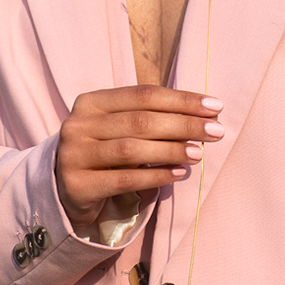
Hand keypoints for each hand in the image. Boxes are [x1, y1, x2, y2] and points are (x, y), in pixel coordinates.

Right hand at [56, 85, 222, 227]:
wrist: (67, 189)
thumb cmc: (104, 153)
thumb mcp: (120, 129)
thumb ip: (151, 119)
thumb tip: (205, 115)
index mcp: (90, 103)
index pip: (142, 95)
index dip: (181, 99)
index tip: (215, 107)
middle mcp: (77, 125)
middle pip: (139, 121)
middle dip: (183, 124)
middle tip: (216, 131)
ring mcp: (74, 155)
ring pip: (131, 149)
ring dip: (171, 149)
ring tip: (199, 153)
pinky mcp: (77, 185)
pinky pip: (123, 179)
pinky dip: (155, 175)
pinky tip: (178, 173)